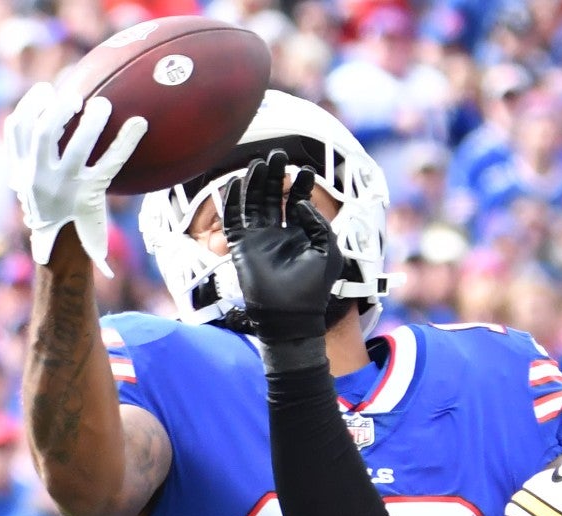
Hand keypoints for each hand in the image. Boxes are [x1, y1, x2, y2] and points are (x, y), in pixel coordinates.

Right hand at [5, 82, 145, 277]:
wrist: (61, 246)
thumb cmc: (51, 206)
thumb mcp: (30, 185)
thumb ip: (31, 155)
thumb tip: (47, 114)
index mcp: (22, 169)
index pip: (17, 130)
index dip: (30, 105)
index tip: (46, 90)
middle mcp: (39, 176)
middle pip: (43, 132)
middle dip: (59, 110)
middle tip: (77, 97)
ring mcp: (65, 186)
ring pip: (75, 147)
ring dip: (90, 123)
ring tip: (103, 104)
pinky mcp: (90, 194)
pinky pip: (110, 162)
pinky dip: (126, 141)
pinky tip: (140, 123)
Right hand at [223, 149, 343, 342]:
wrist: (291, 315)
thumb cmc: (314, 288)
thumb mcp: (328, 251)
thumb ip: (319, 224)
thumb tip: (302, 202)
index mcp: (299, 234)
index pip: (296, 201)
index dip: (300, 185)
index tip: (305, 170)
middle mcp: (277, 233)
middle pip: (273, 196)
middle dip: (275, 176)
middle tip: (279, 155)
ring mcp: (258, 239)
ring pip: (253, 203)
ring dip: (256, 182)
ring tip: (261, 162)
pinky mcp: (241, 247)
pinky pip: (233, 219)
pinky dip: (233, 200)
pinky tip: (238, 182)